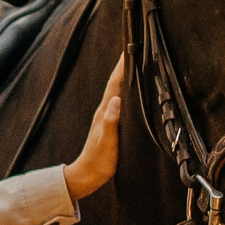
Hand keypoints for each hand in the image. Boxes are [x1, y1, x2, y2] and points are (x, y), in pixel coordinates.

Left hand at [64, 57, 126, 197]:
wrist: (87, 175)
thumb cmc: (99, 161)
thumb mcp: (107, 142)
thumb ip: (111, 121)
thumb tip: (115, 100)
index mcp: (105, 112)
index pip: (114, 84)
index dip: (122, 67)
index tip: (129, 50)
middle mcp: (105, 110)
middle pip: (116, 83)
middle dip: (125, 66)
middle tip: (136, 49)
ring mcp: (106, 116)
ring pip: (117, 91)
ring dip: (125, 76)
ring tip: (137, 63)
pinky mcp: (110, 123)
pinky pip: (119, 101)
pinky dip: (126, 91)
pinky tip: (132, 91)